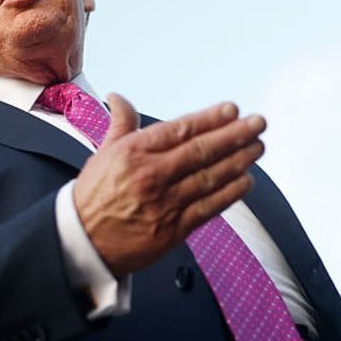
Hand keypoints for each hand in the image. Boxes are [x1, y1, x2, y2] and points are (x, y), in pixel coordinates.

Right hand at [73, 93, 265, 276]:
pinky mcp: (173, 229)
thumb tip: (118, 98)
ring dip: (239, 161)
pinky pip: (209, 208)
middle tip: (258, 123)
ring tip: (258, 147)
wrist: (81, 243)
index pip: (180, 130)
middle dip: (235, 135)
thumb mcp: (102, 153)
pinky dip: (230, 193)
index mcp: (134, 153)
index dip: (210, 119)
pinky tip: (246, 180)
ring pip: (210, 178)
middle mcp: (151, 176)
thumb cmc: (93, 196)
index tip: (233, 110)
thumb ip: (121, 124)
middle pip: (201, 151)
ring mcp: (164, 203)